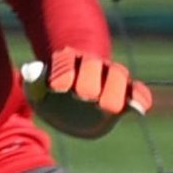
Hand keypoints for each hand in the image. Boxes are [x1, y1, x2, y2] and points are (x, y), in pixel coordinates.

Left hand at [20, 48, 151, 139]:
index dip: (63, 73)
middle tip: (83, 96)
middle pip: (93, 66)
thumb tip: (32, 70)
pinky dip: (140, 98)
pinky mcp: (125, 92)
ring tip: (110, 107)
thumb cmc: (51, 95)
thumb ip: (34, 82)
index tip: (58, 88)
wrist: (71, 101)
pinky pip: (137, 90)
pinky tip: (138, 110)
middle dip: (88, 80)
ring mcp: (110, 76)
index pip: (66, 62)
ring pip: (117, 74)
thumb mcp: (37, 90)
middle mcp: (91, 65)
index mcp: (67, 61)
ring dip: (114, 89)